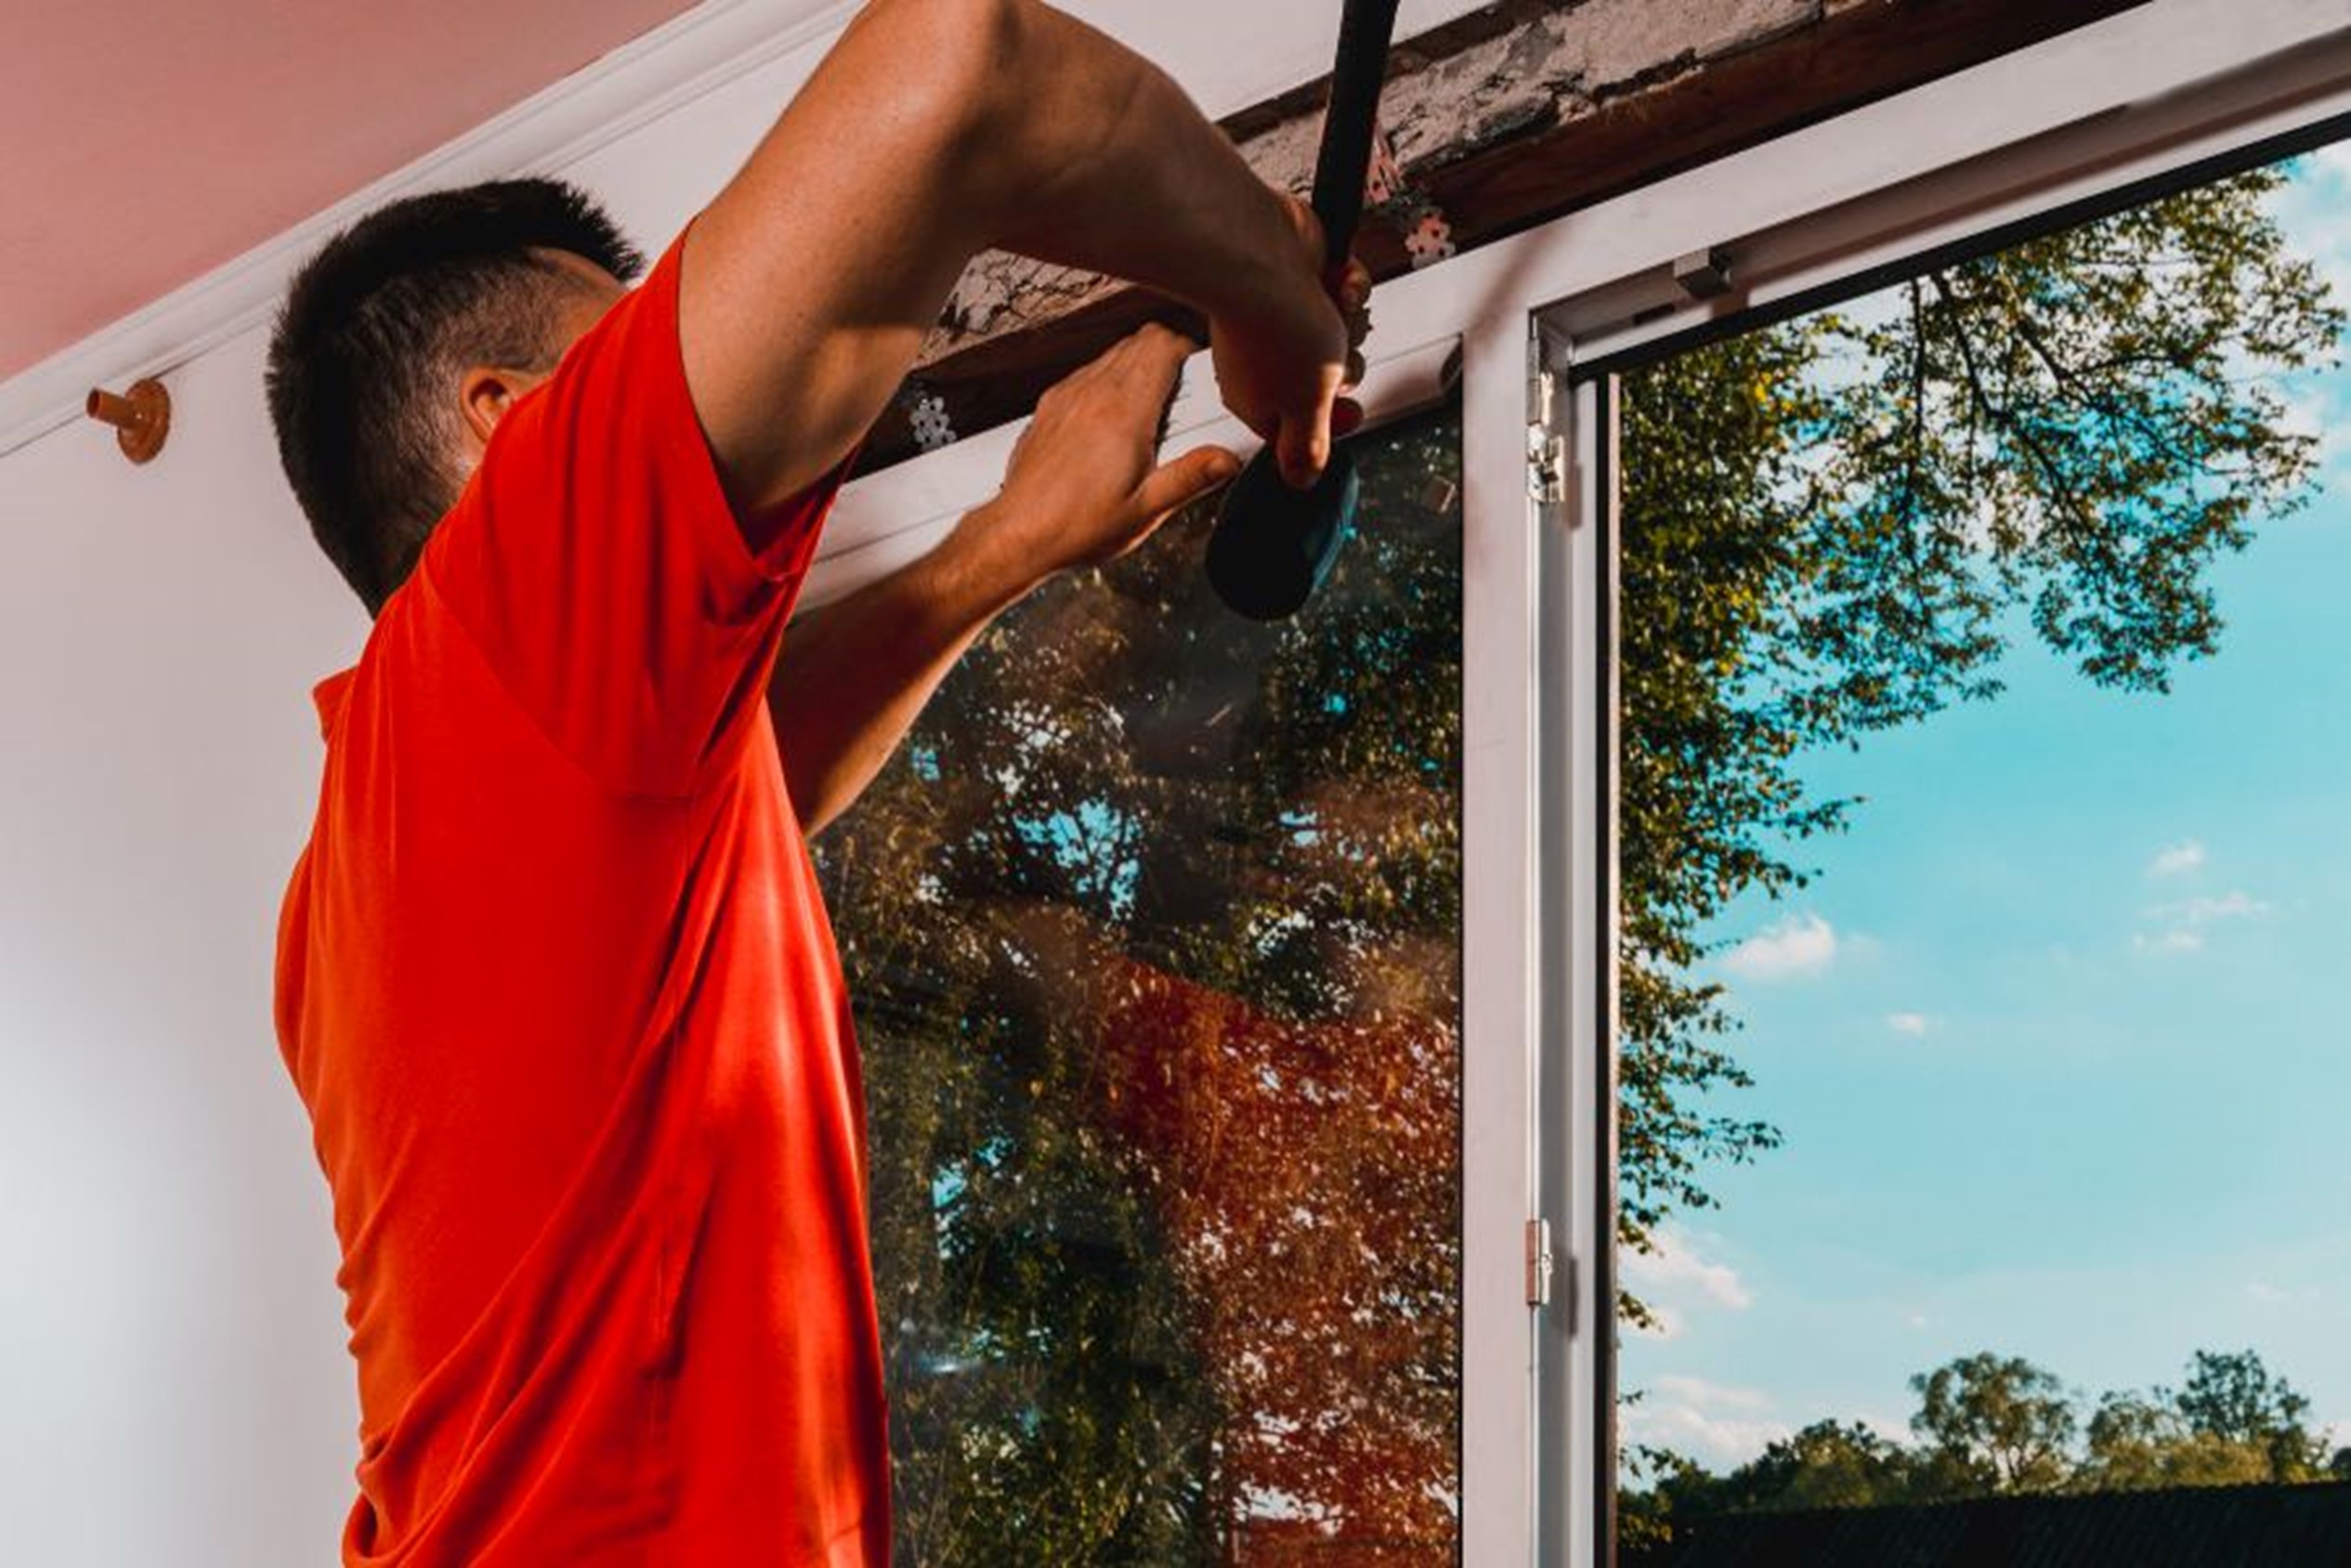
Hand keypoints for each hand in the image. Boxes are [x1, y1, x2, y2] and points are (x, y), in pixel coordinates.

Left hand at [974, 323, 1240, 581]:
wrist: (1018, 535)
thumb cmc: (1076, 527)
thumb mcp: (1146, 510)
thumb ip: (1191, 477)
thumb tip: (1226, 459)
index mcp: (1124, 413)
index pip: (1163, 345)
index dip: (1189, 354)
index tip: (1198, 380)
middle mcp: (1093, 394)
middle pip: (1141, 341)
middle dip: (1167, 359)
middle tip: (1180, 401)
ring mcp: (1067, 396)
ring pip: (1113, 353)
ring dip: (1138, 370)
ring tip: (1149, 417)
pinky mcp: (1050, 406)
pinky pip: (1087, 374)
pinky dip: (1107, 384)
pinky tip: (1112, 426)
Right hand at [1206, 189, 1367, 488]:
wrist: (1261, 253)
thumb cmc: (1278, 329)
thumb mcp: (1307, 406)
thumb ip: (1307, 447)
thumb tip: (1301, 486)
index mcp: (1258, 399)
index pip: (1301, 425)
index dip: (1329, 419)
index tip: (1345, 411)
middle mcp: (1266, 358)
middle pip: (1325, 378)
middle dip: (1343, 365)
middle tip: (1332, 355)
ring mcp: (1281, 313)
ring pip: (1338, 332)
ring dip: (1348, 322)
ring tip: (1332, 309)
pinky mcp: (1299, 274)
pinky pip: (1340, 288)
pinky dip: (1346, 285)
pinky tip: (1336, 282)